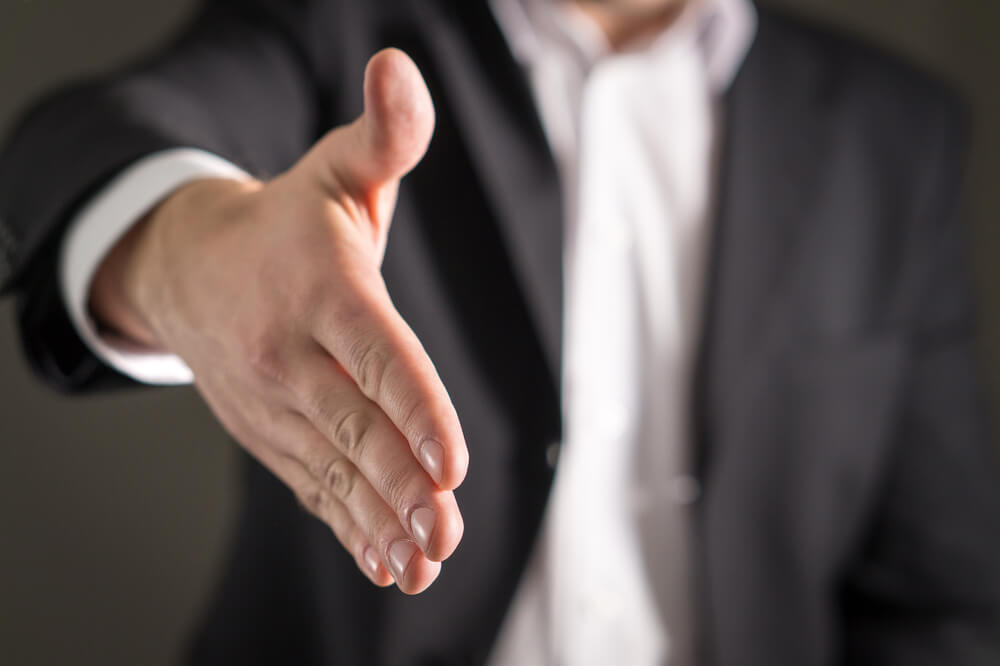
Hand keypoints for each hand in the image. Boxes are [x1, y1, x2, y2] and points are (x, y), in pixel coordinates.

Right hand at [90, 49, 465, 593]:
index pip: (376, 355)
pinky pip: (318, 488)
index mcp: (323, 291)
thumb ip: (385, 134)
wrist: (190, 267)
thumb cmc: (289, 220)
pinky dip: (353, 527)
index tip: (451, 459)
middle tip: (445, 529)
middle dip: (403, 484)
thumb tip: (402, 69)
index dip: (414, 406)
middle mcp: (295, 356)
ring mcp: (280, 406)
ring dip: (382, 520)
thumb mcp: (337, 170)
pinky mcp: (277, 437)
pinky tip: (389, 564)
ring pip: (338, 470)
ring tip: (423, 561)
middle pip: (357, 428)